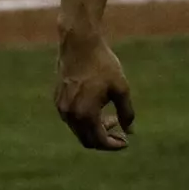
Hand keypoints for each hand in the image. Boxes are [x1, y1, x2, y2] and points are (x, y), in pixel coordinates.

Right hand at [54, 34, 134, 150]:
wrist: (80, 44)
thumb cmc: (103, 65)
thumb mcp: (121, 88)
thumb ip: (126, 112)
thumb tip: (130, 131)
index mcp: (85, 114)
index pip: (99, 141)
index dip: (114, 145)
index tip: (126, 141)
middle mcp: (70, 115)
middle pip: (87, 140)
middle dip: (105, 139)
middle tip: (121, 130)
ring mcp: (61, 108)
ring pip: (79, 130)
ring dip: (96, 129)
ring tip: (112, 117)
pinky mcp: (58, 100)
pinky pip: (72, 119)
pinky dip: (86, 120)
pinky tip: (98, 108)